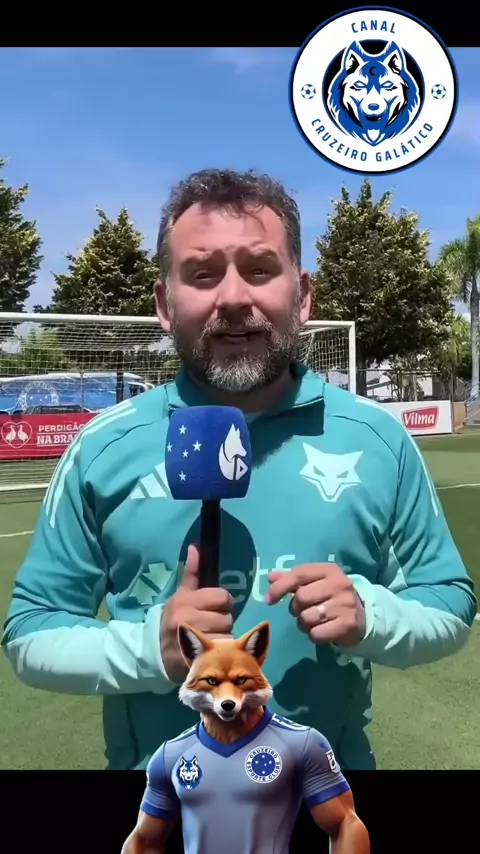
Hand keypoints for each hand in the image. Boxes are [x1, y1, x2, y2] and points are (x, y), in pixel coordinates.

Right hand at [160, 544, 233, 682]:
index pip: (222, 597)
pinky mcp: (196, 657)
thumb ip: (192, 573)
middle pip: (227, 617)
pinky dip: (221, 650)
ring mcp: (192, 639)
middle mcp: (188, 618)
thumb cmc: (172, 619)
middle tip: (213, 624)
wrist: (154, 650)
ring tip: (212, 636)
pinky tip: (211, 649)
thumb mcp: (180, 595)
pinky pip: (222, 651)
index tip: (216, 607)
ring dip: (224, 636)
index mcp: (186, 600)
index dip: (223, 603)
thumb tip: (195, 547)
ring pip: (227, 634)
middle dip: (223, 621)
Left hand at [265, 563, 365, 646]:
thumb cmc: (331, 596)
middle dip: (295, 608)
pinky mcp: (348, 624)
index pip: (298, 574)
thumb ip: (292, 579)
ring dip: (304, 623)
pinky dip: (314, 635)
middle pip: (301, 598)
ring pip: (307, 617)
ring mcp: (345, 604)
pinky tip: (322, 630)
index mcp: (329, 570)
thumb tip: (270, 577)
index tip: (269, 600)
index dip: (280, 587)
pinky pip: (316, 634)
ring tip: (313, 621)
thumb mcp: (315, 582)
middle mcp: (339, 584)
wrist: (363, 615)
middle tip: (302, 611)